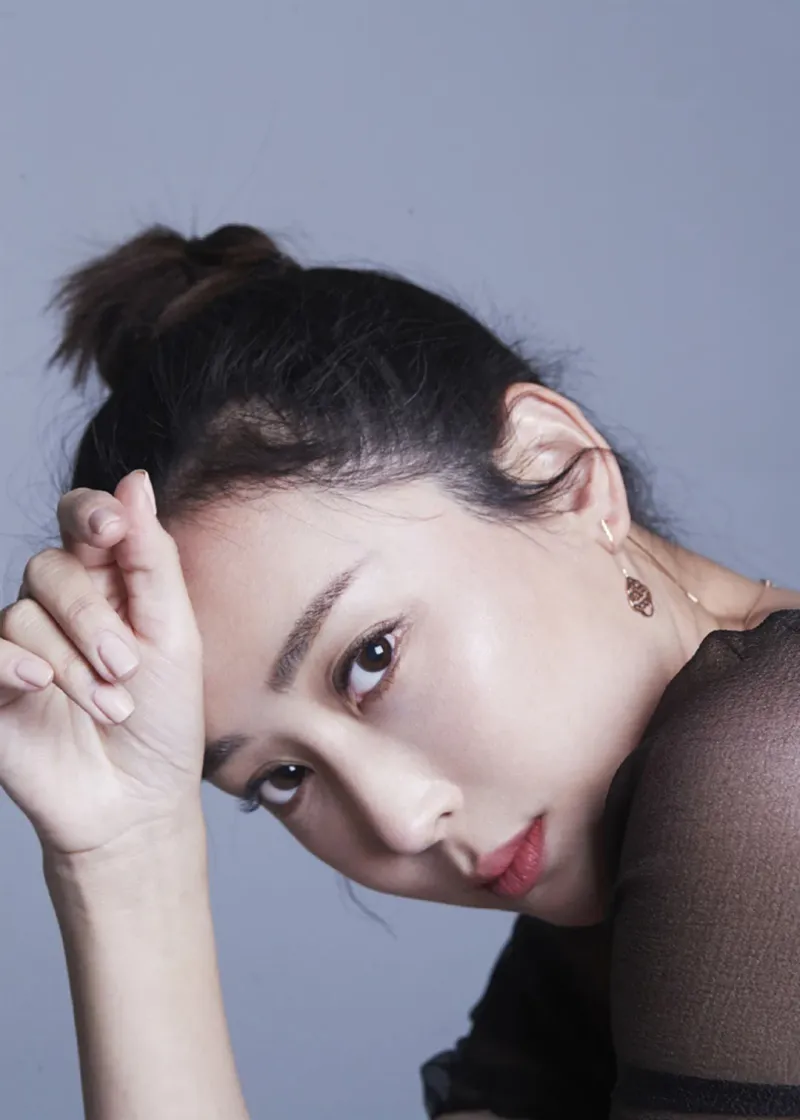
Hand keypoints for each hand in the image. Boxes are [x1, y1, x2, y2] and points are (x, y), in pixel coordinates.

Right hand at [0, 470, 204, 858]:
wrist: (138, 800)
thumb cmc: (163, 718)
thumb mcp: (174, 635)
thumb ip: (152, 560)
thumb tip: (135, 480)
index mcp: (108, 582)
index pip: (84, 519)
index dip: (91, 512)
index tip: (111, 530)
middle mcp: (59, 605)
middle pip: (51, 566)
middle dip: (92, 617)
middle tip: (128, 667)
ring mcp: (22, 644)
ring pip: (22, 614)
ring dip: (72, 662)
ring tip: (111, 706)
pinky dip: (15, 664)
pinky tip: (43, 687)